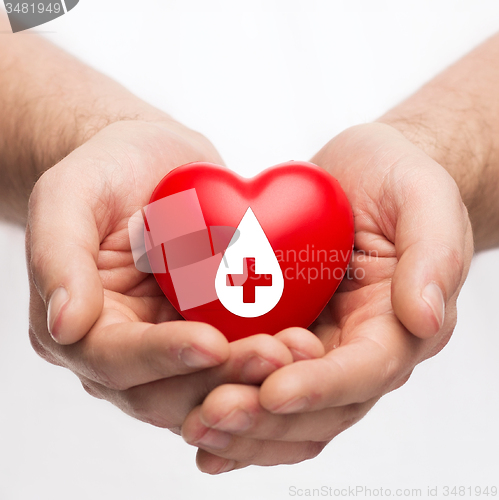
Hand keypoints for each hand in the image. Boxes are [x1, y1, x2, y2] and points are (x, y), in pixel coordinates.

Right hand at [26, 119, 323, 429]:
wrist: (151, 161)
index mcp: (82, 327)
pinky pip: (237, 353)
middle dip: (222, 378)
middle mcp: (127, 348)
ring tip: (298, 352)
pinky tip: (304, 340)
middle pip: (168, 390)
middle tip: (274, 355)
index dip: (161, 358)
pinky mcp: (209, 327)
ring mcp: (171, 342)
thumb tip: (65, 325)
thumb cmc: (104, 170)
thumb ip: (58, 256)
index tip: (209, 344)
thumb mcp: (67, 195)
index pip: (115, 360)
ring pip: (209, 384)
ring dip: (253, 376)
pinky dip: (269, 355)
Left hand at [181, 123, 473, 472]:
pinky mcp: (281, 330)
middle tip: (214, 413)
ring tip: (195, 422)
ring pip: (284, 407)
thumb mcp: (423, 196)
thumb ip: (434, 253)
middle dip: (267, 417)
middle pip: (319, 407)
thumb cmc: (393, 177)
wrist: (357, 172)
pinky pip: (256, 377)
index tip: (274, 391)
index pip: (365, 371)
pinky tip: (192, 413)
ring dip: (243, 424)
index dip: (321, 386)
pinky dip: (229, 401)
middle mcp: (356, 347)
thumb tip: (425, 318)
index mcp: (396, 324)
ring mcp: (317, 344)